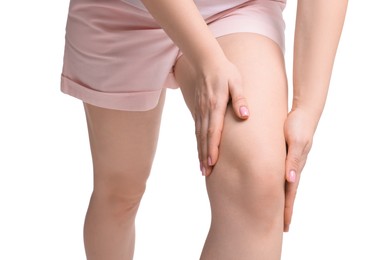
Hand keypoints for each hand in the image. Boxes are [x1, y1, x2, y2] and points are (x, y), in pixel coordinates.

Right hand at [194, 56, 248, 175]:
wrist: (207, 62)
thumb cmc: (225, 72)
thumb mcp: (236, 82)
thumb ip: (240, 99)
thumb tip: (245, 116)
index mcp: (215, 105)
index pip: (213, 131)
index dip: (213, 148)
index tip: (212, 163)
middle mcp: (206, 111)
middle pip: (204, 138)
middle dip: (205, 156)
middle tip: (205, 173)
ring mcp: (200, 111)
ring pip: (199, 136)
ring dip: (200, 153)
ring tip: (202, 169)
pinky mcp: (199, 110)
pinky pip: (197, 130)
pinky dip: (198, 143)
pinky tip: (200, 152)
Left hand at [283, 107, 316, 231]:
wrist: (304, 112)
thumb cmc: (298, 125)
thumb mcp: (296, 141)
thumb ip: (293, 159)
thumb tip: (290, 180)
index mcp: (296, 166)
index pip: (291, 193)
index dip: (287, 209)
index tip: (284, 225)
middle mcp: (294, 167)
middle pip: (288, 193)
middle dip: (285, 209)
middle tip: (282, 227)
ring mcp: (291, 162)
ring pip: (285, 185)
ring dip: (281, 199)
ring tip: (277, 212)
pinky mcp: (287, 155)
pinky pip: (281, 174)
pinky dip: (279, 185)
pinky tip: (274, 187)